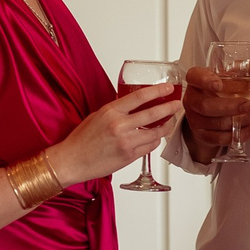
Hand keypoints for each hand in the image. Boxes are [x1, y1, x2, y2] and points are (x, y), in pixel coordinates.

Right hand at [47, 85, 187, 185]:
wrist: (72, 161)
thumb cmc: (81, 139)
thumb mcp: (97, 116)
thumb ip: (117, 111)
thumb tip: (135, 107)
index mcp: (111, 111)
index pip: (140, 97)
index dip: (158, 91)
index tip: (168, 89)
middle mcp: (119, 125)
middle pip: (153, 114)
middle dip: (169, 108)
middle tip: (177, 105)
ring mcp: (126, 142)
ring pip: (155, 133)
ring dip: (165, 127)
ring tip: (168, 123)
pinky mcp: (129, 156)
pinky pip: (150, 147)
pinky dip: (155, 141)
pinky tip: (154, 138)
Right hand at [180, 67, 249, 157]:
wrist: (207, 112)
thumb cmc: (219, 91)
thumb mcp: (230, 78)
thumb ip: (249, 72)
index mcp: (196, 81)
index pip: (195, 77)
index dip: (205, 80)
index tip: (219, 84)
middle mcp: (192, 100)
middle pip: (206, 106)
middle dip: (230, 107)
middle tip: (248, 105)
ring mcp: (195, 119)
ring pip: (215, 123)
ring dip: (239, 121)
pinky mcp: (202, 134)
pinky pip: (218, 138)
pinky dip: (236, 135)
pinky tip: (249, 129)